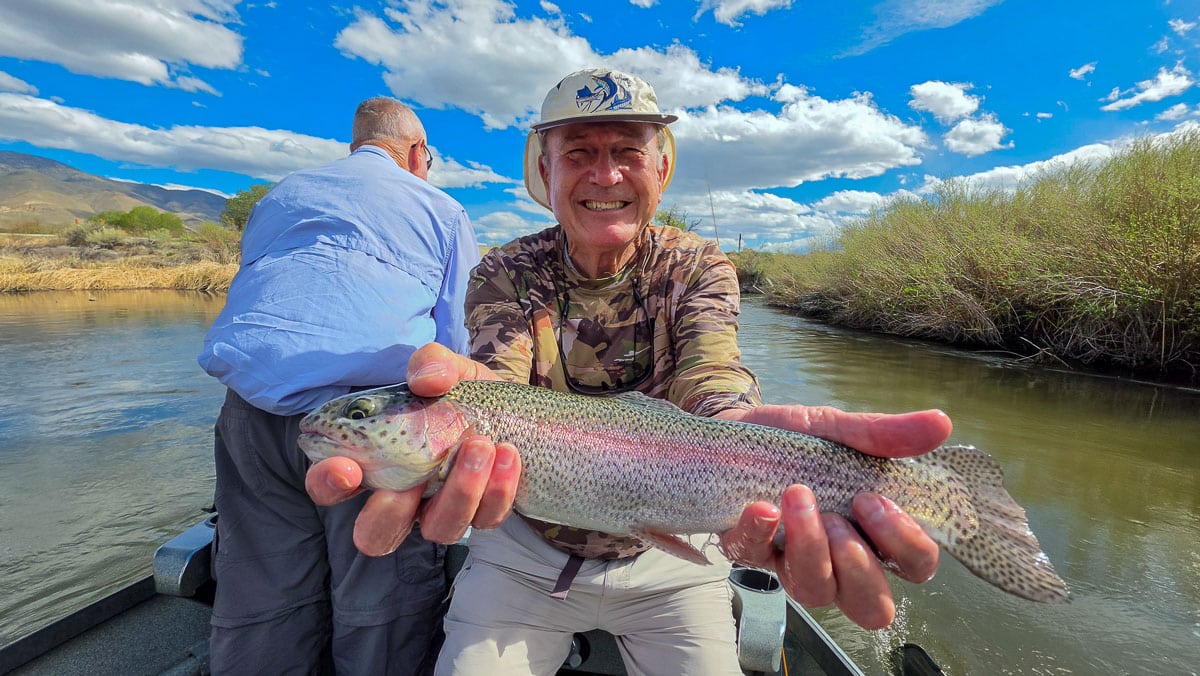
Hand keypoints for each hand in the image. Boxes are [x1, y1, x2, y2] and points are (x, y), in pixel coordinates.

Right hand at [304, 343, 521, 554]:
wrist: (515, 407)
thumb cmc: (462, 393)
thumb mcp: (446, 370)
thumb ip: (430, 364)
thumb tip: (427, 380)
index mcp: (374, 461)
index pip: (330, 485)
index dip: (328, 484)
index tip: (347, 468)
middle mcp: (403, 497)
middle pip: (376, 535)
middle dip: (390, 514)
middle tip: (413, 479)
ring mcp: (443, 510)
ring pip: (439, 529)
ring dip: (459, 491)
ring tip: (480, 445)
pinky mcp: (484, 513)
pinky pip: (487, 518)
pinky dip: (498, 488)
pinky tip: (508, 453)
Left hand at [715, 405, 950, 628]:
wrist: (739, 429)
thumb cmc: (801, 442)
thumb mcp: (842, 432)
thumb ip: (885, 436)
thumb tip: (941, 422)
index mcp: (875, 535)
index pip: (916, 566)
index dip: (906, 545)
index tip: (875, 499)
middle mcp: (839, 562)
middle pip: (871, 606)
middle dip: (859, 566)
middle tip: (839, 519)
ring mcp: (793, 562)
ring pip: (814, 592)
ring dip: (810, 549)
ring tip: (798, 497)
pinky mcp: (749, 550)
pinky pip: (753, 559)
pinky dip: (758, 533)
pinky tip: (760, 506)